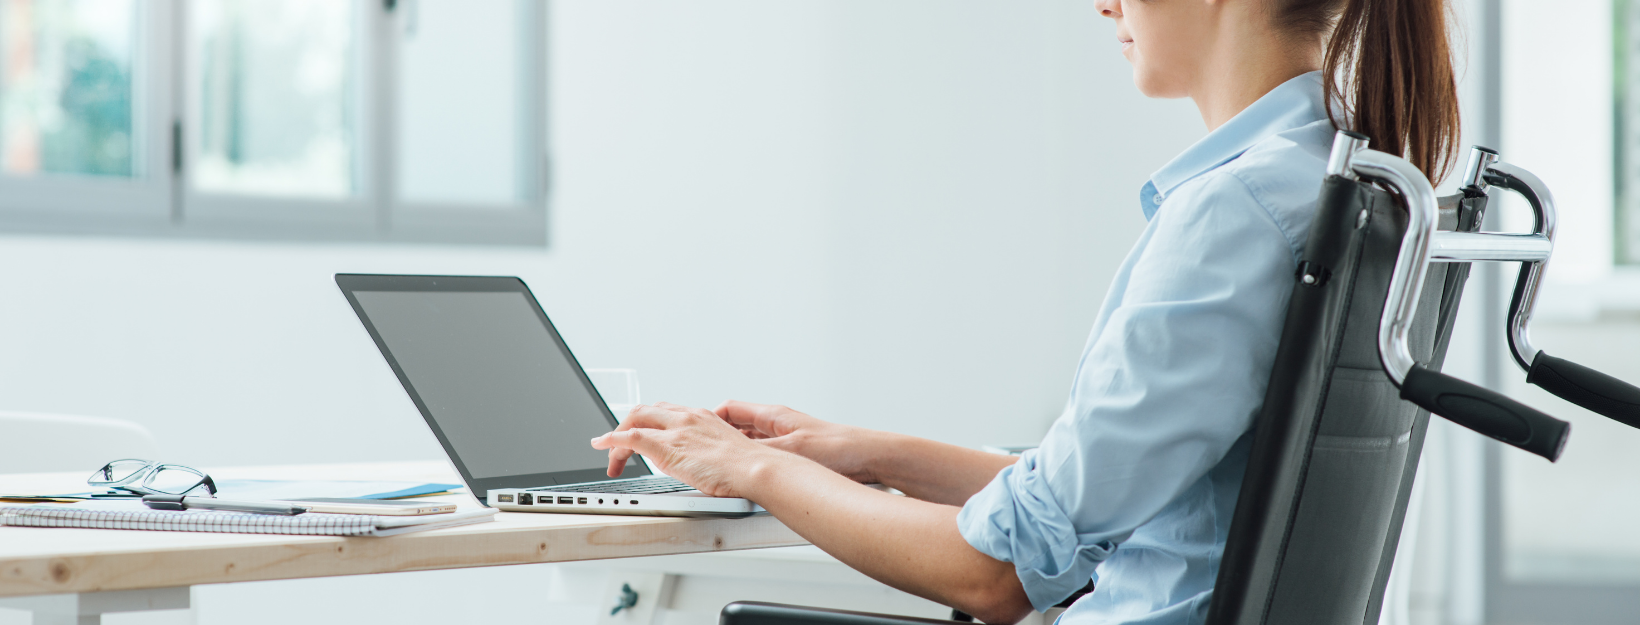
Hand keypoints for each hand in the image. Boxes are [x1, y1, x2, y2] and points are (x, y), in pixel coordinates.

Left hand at [590, 402, 779, 497]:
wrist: (756, 469)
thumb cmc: (749, 469)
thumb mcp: (727, 454)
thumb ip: (710, 454)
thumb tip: (704, 467)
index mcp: (703, 417)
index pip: (666, 412)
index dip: (648, 422)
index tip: (641, 436)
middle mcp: (688, 417)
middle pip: (646, 411)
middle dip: (628, 426)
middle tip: (621, 448)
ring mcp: (676, 430)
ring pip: (635, 420)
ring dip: (618, 437)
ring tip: (611, 457)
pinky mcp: (667, 446)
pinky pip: (630, 437)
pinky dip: (611, 439)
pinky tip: (602, 446)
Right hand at [715, 401, 880, 483]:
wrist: (872, 457)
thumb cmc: (839, 449)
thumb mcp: (790, 452)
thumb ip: (760, 454)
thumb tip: (732, 457)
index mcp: (774, 416)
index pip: (730, 409)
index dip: (710, 419)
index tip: (695, 432)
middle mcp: (779, 425)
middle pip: (738, 427)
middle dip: (719, 439)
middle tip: (701, 452)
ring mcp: (789, 440)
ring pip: (752, 445)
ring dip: (737, 455)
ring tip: (721, 469)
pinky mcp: (800, 456)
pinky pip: (767, 458)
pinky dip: (755, 466)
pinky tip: (752, 481)